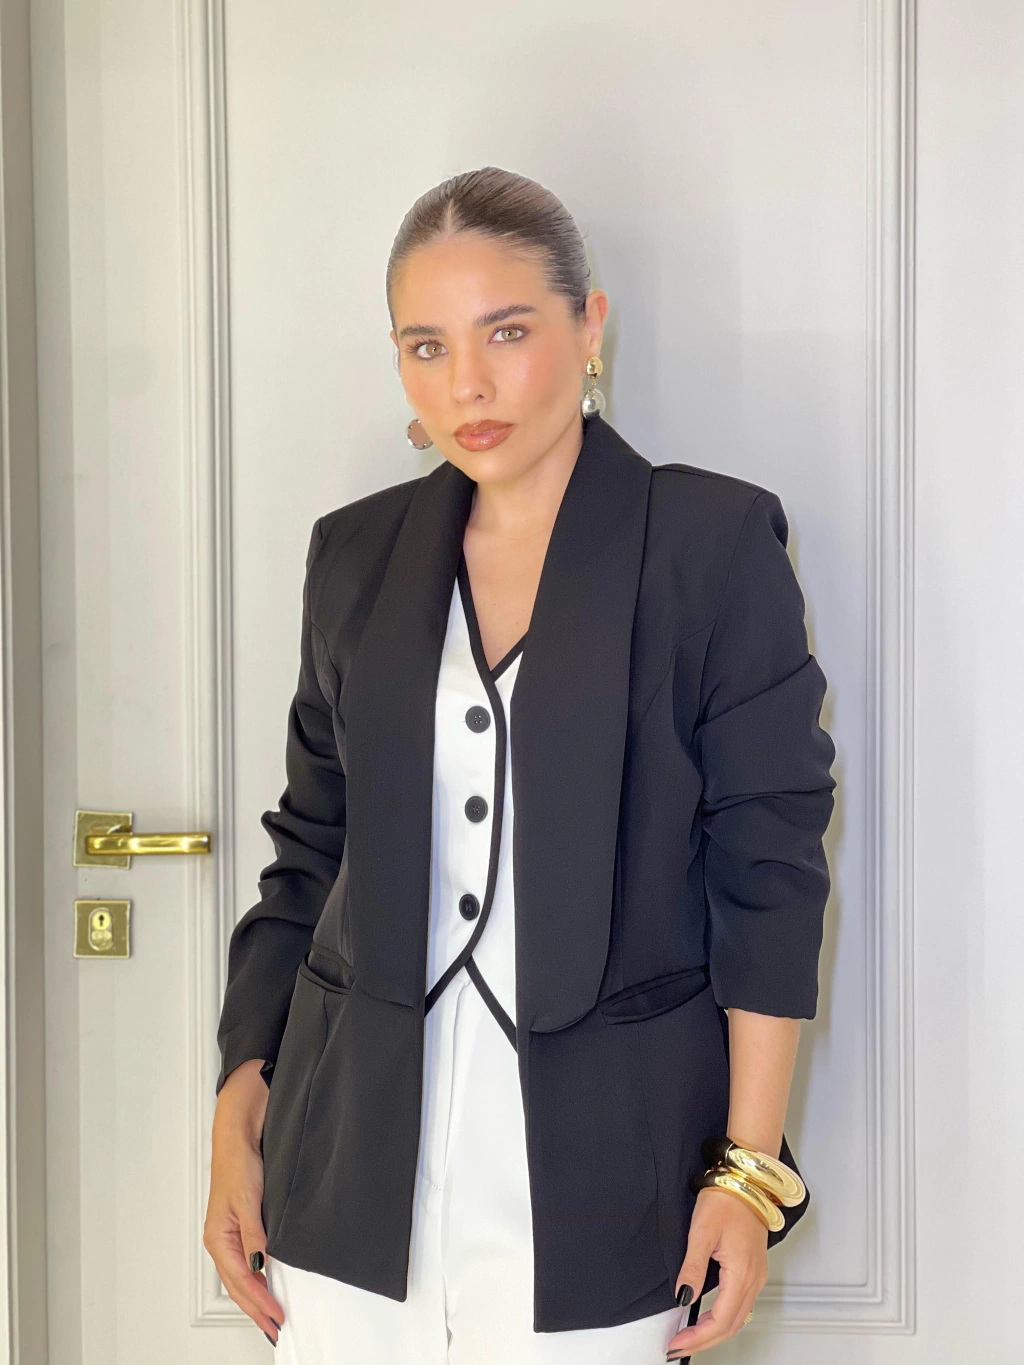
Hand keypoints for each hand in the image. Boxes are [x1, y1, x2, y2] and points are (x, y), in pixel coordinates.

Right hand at [203, 1060, 284, 1345]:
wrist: (239, 1129)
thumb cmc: (238, 1157)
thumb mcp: (249, 1196)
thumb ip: (255, 1232)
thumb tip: (262, 1264)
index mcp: (219, 1236)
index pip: (242, 1279)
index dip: (260, 1301)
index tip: (277, 1317)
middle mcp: (222, 1238)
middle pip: (239, 1284)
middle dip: (256, 1308)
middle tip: (276, 1328)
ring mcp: (231, 1231)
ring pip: (242, 1275)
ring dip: (256, 1297)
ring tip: (271, 1315)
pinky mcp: (242, 1221)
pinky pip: (247, 1259)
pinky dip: (257, 1277)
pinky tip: (267, 1282)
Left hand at [665, 1186, 768, 1357]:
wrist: (744, 1180)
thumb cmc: (726, 1199)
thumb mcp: (702, 1232)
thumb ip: (692, 1267)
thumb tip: (683, 1296)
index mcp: (742, 1273)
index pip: (720, 1320)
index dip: (698, 1337)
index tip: (677, 1343)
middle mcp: (754, 1279)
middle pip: (731, 1326)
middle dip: (704, 1341)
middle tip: (678, 1346)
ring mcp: (757, 1275)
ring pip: (738, 1318)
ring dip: (714, 1332)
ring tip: (690, 1337)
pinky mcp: (754, 1270)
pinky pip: (741, 1305)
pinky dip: (724, 1319)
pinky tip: (708, 1318)